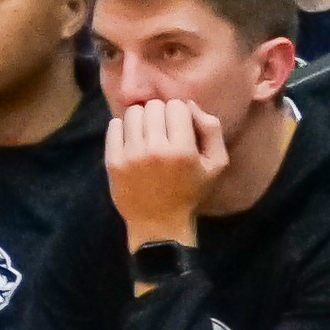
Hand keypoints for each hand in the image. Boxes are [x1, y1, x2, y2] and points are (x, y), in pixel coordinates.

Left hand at [105, 94, 224, 245]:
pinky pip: (115, 126)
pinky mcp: (113, 161)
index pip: (177, 106)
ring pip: (134, 113)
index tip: (180, 129)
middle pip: (154, 106)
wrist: (159, 224)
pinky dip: (123, 128)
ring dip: (142, 119)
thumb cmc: (191, 192)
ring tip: (147, 135)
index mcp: (183, 150)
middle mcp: (156, 150)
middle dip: (161, 114)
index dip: (181, 114)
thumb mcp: (216, 164)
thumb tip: (189, 105)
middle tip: (163, 132)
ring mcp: (131, 155)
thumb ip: (211, 130)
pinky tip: (133, 141)